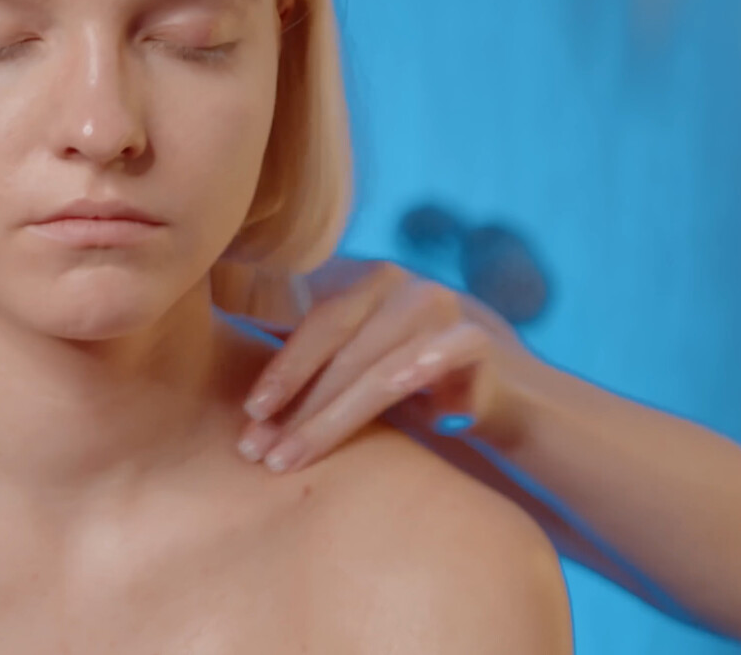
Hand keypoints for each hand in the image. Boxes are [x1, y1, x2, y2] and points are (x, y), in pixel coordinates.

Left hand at [234, 260, 520, 472]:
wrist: (506, 394)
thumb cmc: (414, 381)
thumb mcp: (359, 360)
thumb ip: (314, 354)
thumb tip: (235, 376)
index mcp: (365, 281)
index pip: (311, 322)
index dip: (279, 369)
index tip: (247, 415)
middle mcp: (400, 284)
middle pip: (336, 345)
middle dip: (292, 404)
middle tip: (255, 449)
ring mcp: (441, 306)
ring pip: (374, 367)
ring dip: (329, 419)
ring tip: (291, 458)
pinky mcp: (477, 340)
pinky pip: (443, 356)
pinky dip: (422, 372)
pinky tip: (400, 395)